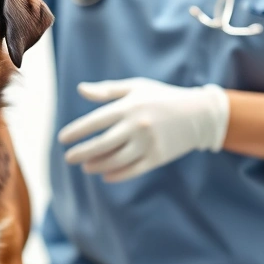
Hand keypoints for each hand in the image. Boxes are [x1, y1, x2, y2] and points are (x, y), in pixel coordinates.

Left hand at [58, 78, 229, 182]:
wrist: (200, 114)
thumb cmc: (163, 97)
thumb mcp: (136, 87)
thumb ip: (107, 90)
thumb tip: (80, 89)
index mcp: (129, 107)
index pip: (95, 121)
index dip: (76, 131)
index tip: (63, 139)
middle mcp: (136, 126)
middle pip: (101, 144)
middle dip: (81, 152)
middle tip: (68, 158)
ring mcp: (148, 144)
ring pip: (114, 160)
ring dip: (96, 165)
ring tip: (85, 166)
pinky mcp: (157, 158)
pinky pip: (131, 170)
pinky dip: (116, 174)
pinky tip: (104, 175)